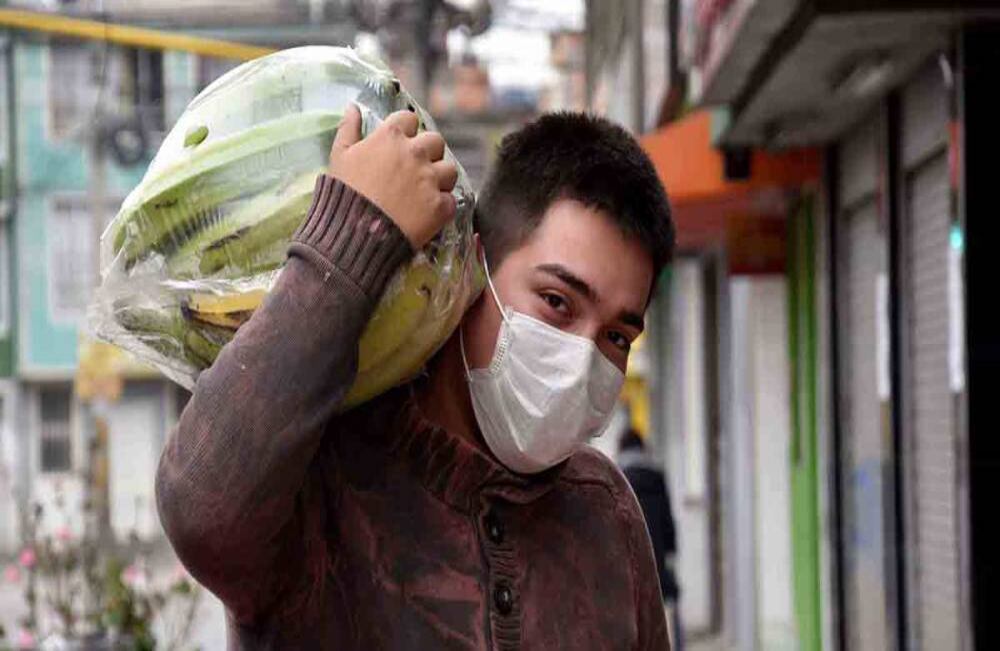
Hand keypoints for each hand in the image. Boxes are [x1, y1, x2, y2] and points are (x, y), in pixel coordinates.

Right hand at [328, 104, 457, 248]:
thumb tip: (353, 106)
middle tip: (416, 169)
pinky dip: (441, 206)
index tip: (400, 144)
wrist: (356, 235)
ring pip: (450, 169)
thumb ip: (348, 128)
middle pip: (435, 141)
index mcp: (391, 137)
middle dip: (428, 152)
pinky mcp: (440, 206)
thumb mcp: (339, 156)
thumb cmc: (344, 193)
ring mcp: (430, 180)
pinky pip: (451, 200)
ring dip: (441, 177)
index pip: (409, 119)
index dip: (405, 131)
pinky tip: (427, 213)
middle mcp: (416, 153)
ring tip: (427, 190)